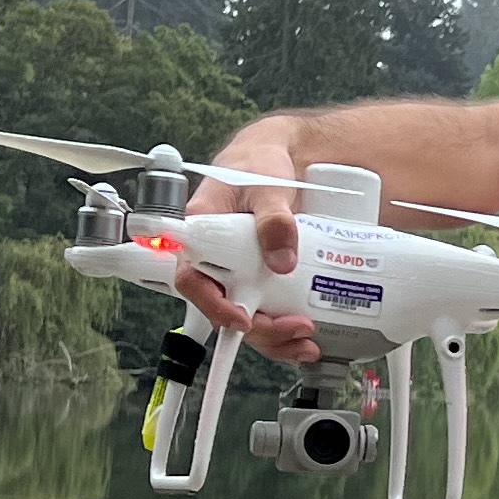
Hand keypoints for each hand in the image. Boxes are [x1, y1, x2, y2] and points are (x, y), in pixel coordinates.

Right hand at [177, 120, 321, 363]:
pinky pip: (266, 308)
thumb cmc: (259, 161)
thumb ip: (273, 218)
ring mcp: (238, 270)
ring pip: (246, 315)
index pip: (191, 278)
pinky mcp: (261, 276)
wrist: (281, 156)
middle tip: (294, 329)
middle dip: (259, 329)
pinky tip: (307, 337)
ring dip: (274, 337)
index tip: (241, 318)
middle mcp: (214, 258)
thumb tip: (281, 260)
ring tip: (306, 342)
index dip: (213, 304)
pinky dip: (283, 327)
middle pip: (223, 307)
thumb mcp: (267, 185)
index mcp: (200, 232)